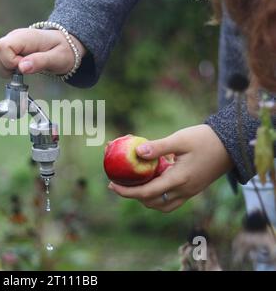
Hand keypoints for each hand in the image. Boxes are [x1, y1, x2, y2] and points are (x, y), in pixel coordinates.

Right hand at [0, 28, 85, 77]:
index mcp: (24, 37)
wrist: (65, 45)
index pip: (2, 47)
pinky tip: (16, 70)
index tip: (24, 67)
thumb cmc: (63, 51)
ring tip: (19, 70)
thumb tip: (22, 68)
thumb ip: (40, 62)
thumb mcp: (57, 58)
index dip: (10, 62)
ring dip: (1, 69)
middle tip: (21, 70)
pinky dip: (1, 69)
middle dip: (3, 68)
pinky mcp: (6, 50)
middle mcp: (12, 38)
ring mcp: (8, 43)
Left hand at [108, 125, 232, 211]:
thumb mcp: (180, 140)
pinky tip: (150, 179)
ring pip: (162, 205)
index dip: (127, 191)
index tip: (111, 184)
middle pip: (152, 202)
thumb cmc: (205, 139)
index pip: (147, 192)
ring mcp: (189, 192)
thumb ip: (158, 147)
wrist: (232, 145)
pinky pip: (171, 199)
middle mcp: (184, 190)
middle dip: (133, 196)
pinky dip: (157, 195)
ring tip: (132, 185)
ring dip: (146, 198)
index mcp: (179, 179)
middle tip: (118, 183)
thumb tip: (136, 152)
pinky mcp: (193, 188)